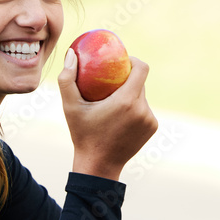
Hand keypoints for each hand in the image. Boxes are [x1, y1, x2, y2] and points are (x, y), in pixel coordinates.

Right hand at [58, 48, 157, 180]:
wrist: (99, 166)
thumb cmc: (83, 136)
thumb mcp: (70, 108)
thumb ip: (67, 79)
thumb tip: (71, 53)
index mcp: (126, 101)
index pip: (141, 68)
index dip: (133, 61)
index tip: (121, 62)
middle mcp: (142, 109)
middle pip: (140, 82)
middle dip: (128, 79)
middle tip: (112, 82)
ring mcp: (149, 120)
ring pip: (142, 97)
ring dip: (131, 95)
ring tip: (114, 101)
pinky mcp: (152, 128)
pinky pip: (145, 110)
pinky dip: (136, 109)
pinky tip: (122, 117)